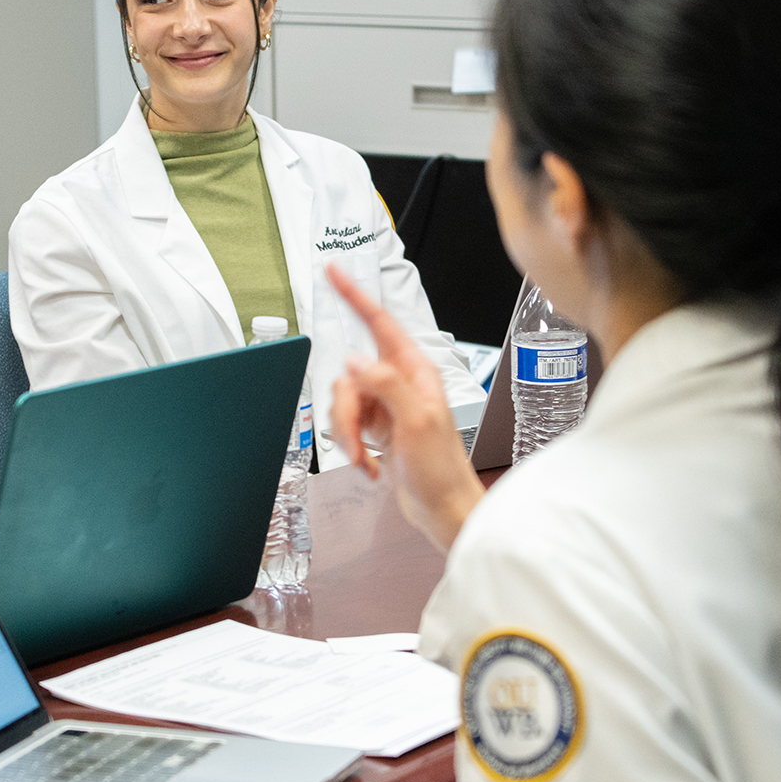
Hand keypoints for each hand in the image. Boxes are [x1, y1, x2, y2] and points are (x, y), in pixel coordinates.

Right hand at [322, 264, 482, 550]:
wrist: (444, 509)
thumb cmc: (443, 469)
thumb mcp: (417, 422)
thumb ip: (386, 385)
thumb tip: (356, 361)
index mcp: (415, 372)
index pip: (380, 324)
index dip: (356, 296)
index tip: (336, 272)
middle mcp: (399, 384)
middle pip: (350, 376)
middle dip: (345, 413)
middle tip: (357, 442)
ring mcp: (386, 407)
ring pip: (343, 403)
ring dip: (347, 435)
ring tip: (365, 460)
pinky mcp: (376, 430)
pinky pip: (347, 425)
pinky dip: (353, 448)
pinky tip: (370, 466)